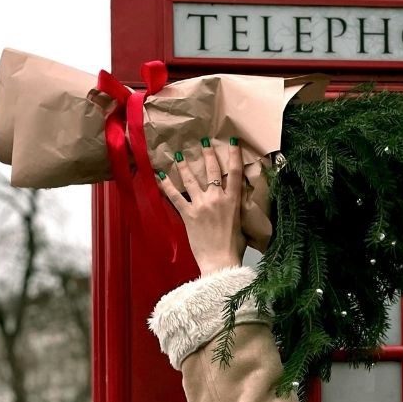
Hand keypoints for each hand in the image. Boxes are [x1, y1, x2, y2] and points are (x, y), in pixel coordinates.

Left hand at [159, 141, 245, 275]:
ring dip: (184, 166)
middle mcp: (217, 198)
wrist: (220, 260)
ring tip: (179, 155)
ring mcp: (201, 205)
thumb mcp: (242, 223)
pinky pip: (175, 197)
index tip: (231, 141)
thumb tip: (237, 200)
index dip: (234, 155)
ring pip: (191, 180)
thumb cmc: (234, 246)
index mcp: (233, 200)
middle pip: (212, 170)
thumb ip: (238, 208)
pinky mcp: (188, 214)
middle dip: (207, 154)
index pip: (235, 172)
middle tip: (203, 141)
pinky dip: (166, 186)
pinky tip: (160, 176)